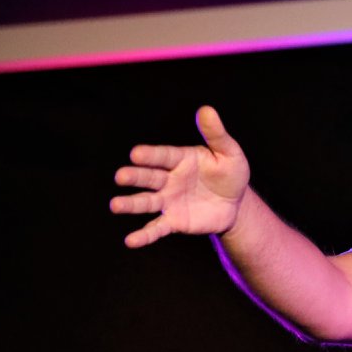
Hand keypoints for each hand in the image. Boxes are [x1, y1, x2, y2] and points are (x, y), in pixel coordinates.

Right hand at [110, 105, 249, 247]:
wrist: (236, 204)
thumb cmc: (230, 173)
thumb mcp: (229, 153)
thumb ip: (216, 135)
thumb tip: (206, 110)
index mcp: (180, 159)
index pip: (163, 156)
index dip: (150, 156)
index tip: (136, 154)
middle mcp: (169, 179)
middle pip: (149, 177)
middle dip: (135, 177)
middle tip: (120, 177)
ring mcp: (169, 200)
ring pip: (146, 202)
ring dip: (131, 204)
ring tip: (115, 206)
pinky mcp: (174, 221)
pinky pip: (157, 228)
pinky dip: (144, 235)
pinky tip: (131, 241)